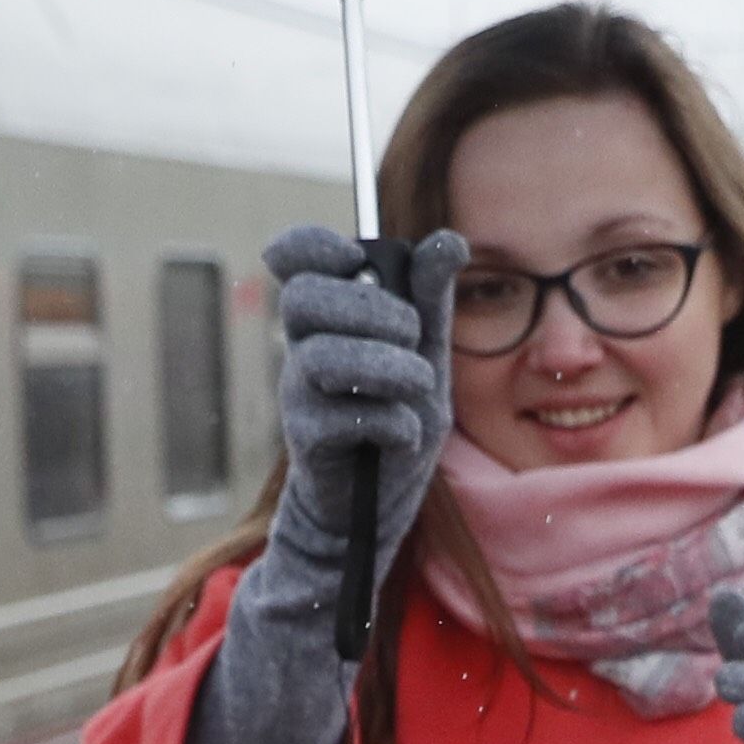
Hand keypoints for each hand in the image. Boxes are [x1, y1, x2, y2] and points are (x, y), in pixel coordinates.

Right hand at [261, 225, 468, 583]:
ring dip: (385, 367)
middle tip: (412, 335)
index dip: (310, 245)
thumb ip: (432, 301)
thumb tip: (448, 240)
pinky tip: (403, 435)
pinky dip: (390, 423)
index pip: (295, 257)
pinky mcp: (307, 439)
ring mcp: (300, 393)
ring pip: (321, 357)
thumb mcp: (427, 354)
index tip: (350, 258)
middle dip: (370, 311)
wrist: (381, 503)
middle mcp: (304, 346)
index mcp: (330, 315)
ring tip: (418, 387)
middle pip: (305, 298)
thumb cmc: (398, 417)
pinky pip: (342, 417)